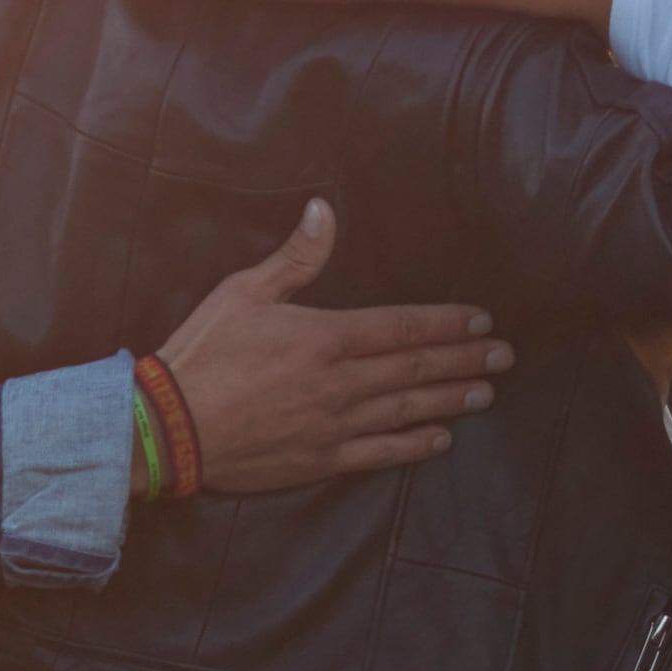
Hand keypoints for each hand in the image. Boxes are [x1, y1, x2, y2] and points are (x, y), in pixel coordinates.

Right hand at [157, 202, 517, 494]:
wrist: (167, 430)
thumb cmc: (202, 354)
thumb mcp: (243, 292)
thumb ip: (295, 256)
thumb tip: (325, 210)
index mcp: (327, 336)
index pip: (403, 326)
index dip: (448, 324)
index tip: (483, 322)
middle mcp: (341, 382)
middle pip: (416, 368)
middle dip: (464, 360)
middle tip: (504, 357)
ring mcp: (334, 425)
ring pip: (408, 410)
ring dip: (451, 399)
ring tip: (486, 393)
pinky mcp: (320, 460)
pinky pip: (380, 453)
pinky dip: (414, 446)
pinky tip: (441, 439)